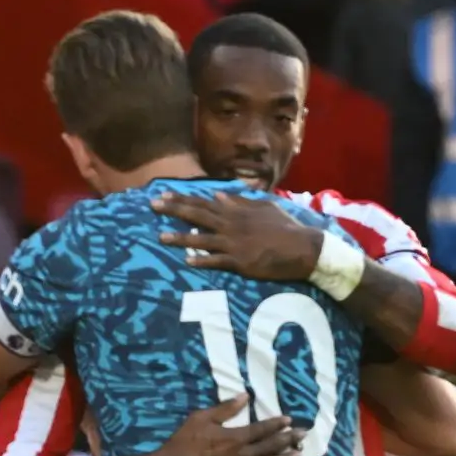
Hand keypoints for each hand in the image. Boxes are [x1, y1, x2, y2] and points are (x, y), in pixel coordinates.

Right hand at [143, 395, 304, 455]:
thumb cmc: (182, 444)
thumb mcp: (200, 419)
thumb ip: (225, 409)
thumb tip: (245, 397)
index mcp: (236, 437)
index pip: (263, 429)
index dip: (278, 424)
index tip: (290, 420)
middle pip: (272, 446)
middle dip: (289, 439)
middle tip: (304, 435)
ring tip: (299, 455)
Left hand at [153, 192, 323, 280]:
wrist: (303, 247)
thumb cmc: (286, 227)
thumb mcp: (265, 207)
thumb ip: (241, 200)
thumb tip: (219, 194)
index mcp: (237, 211)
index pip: (204, 202)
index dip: (182, 198)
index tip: (163, 194)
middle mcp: (232, 224)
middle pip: (197, 215)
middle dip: (173, 210)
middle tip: (152, 206)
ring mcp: (235, 243)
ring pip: (202, 238)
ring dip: (180, 237)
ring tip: (160, 236)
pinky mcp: (241, 261)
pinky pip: (217, 260)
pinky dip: (202, 260)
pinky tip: (187, 261)